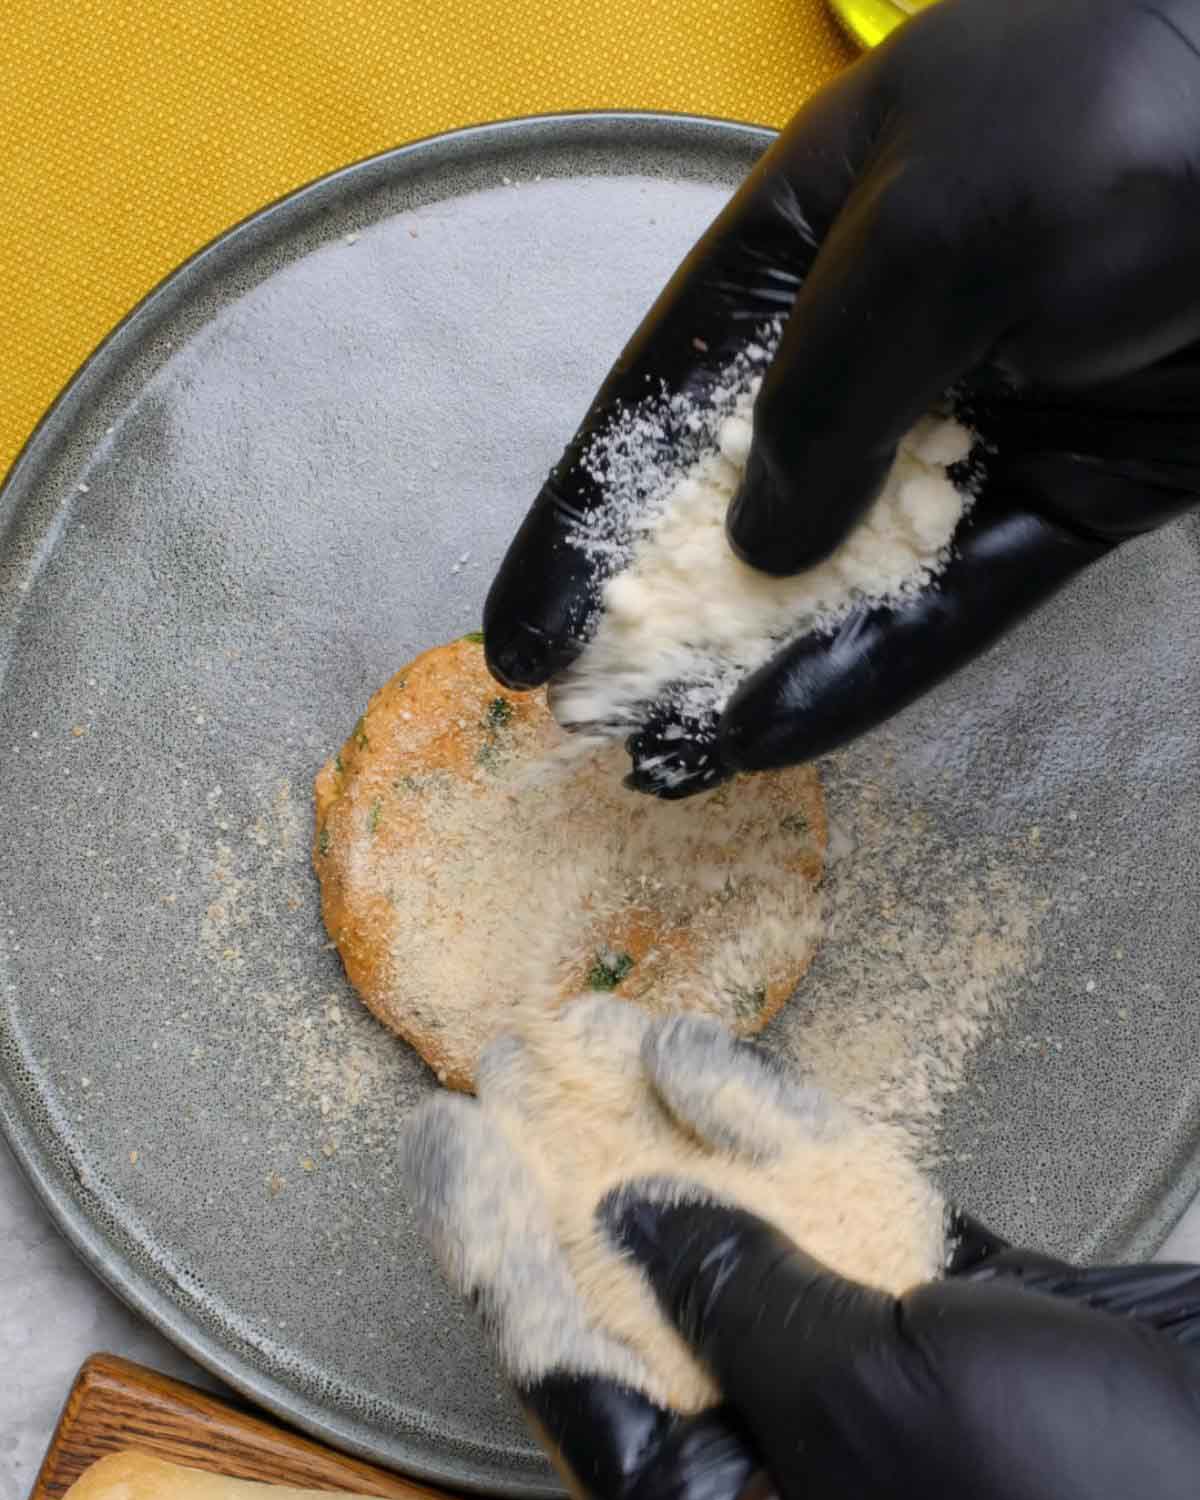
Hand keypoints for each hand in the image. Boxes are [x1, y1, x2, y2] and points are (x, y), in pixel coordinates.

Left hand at [403, 1009, 1199, 1499]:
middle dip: (573, 1184)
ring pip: (743, 1238)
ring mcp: (880, 1381)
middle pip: (650, 1307)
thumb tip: (632, 1220)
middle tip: (495, 1075)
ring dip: (670, 1134)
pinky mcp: (951, 1306)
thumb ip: (738, 1307)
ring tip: (588, 1030)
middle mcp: (801, 1473)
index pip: (581, 1395)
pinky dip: (780, 1135)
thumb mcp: (869, 1413)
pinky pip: (836, 1209)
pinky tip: (706, 1061)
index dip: (498, 1267)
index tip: (442, 1150)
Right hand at [485, 0, 1199, 794]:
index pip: (660, 398)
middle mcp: (879, 338)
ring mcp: (974, 427)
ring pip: (840, 572)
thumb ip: (826, 394)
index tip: (522, 636)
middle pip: (736, 502)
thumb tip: (762, 548)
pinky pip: (957, 599)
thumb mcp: (938, 230)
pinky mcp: (1068, 494)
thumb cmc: (1126, 117)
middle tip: (592, 725)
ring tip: (673, 764)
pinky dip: (878, 666)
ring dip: (754, 669)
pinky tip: (791, 732)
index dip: (581, 524)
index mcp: (811, 235)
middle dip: (659, 618)